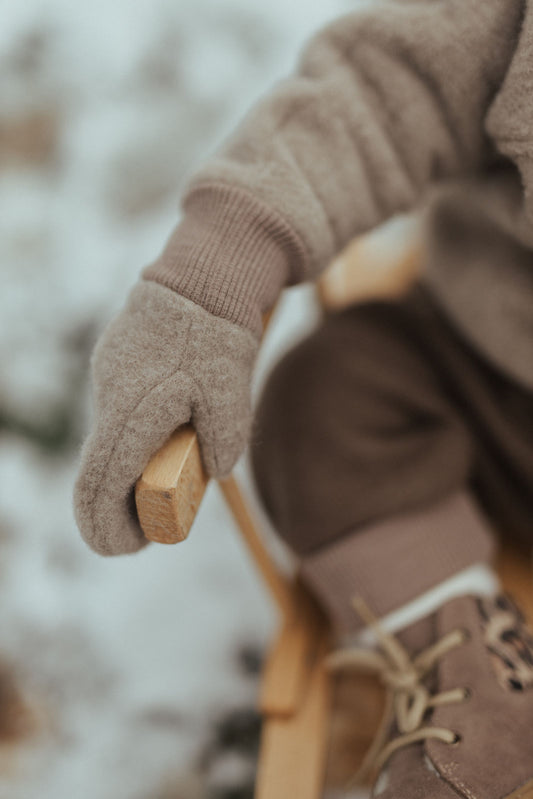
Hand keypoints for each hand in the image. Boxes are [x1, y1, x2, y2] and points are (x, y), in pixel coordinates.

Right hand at [74, 280, 257, 554]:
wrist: (201, 278)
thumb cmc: (218, 337)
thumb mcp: (231, 393)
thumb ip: (224, 440)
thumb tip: (214, 472)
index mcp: (134, 408)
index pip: (102, 482)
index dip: (109, 524)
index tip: (126, 548)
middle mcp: (110, 398)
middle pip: (95, 473)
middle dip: (113, 513)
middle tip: (140, 537)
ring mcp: (106, 382)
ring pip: (105, 446)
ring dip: (123, 478)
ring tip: (156, 492)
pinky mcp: (112, 371)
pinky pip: (114, 420)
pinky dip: (128, 446)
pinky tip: (155, 446)